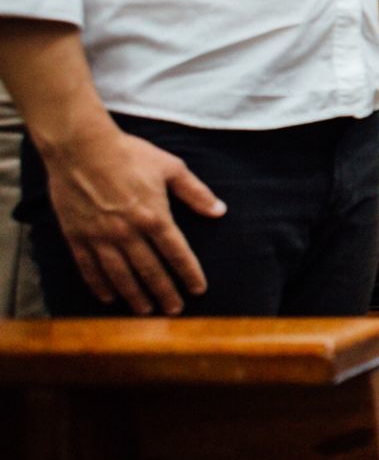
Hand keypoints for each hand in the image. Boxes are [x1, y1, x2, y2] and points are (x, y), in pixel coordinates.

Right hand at [43, 123, 224, 314]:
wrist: (81, 147)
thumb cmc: (129, 154)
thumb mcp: (171, 168)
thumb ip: (196, 192)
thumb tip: (219, 211)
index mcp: (155, 216)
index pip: (177, 254)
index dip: (189, 274)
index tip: (198, 290)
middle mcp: (128, 232)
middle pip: (150, 271)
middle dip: (165, 293)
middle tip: (175, 311)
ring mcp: (101, 236)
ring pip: (121, 275)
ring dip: (135, 295)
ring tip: (146, 311)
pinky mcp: (77, 236)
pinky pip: (89, 268)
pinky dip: (100, 285)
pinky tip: (109, 298)